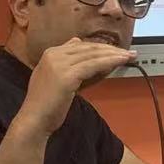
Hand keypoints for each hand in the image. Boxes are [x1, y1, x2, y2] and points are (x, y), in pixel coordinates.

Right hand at [17, 39, 133, 133]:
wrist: (34, 120)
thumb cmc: (47, 104)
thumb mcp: (55, 77)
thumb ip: (67, 62)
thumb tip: (78, 42)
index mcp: (50, 53)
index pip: (82, 46)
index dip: (101, 48)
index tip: (116, 51)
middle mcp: (54, 54)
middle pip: (89, 48)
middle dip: (111, 50)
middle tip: (128, 52)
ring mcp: (59, 63)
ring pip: (94, 55)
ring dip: (114, 54)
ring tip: (129, 56)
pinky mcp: (67, 75)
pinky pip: (94, 65)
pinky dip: (110, 61)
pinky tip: (121, 62)